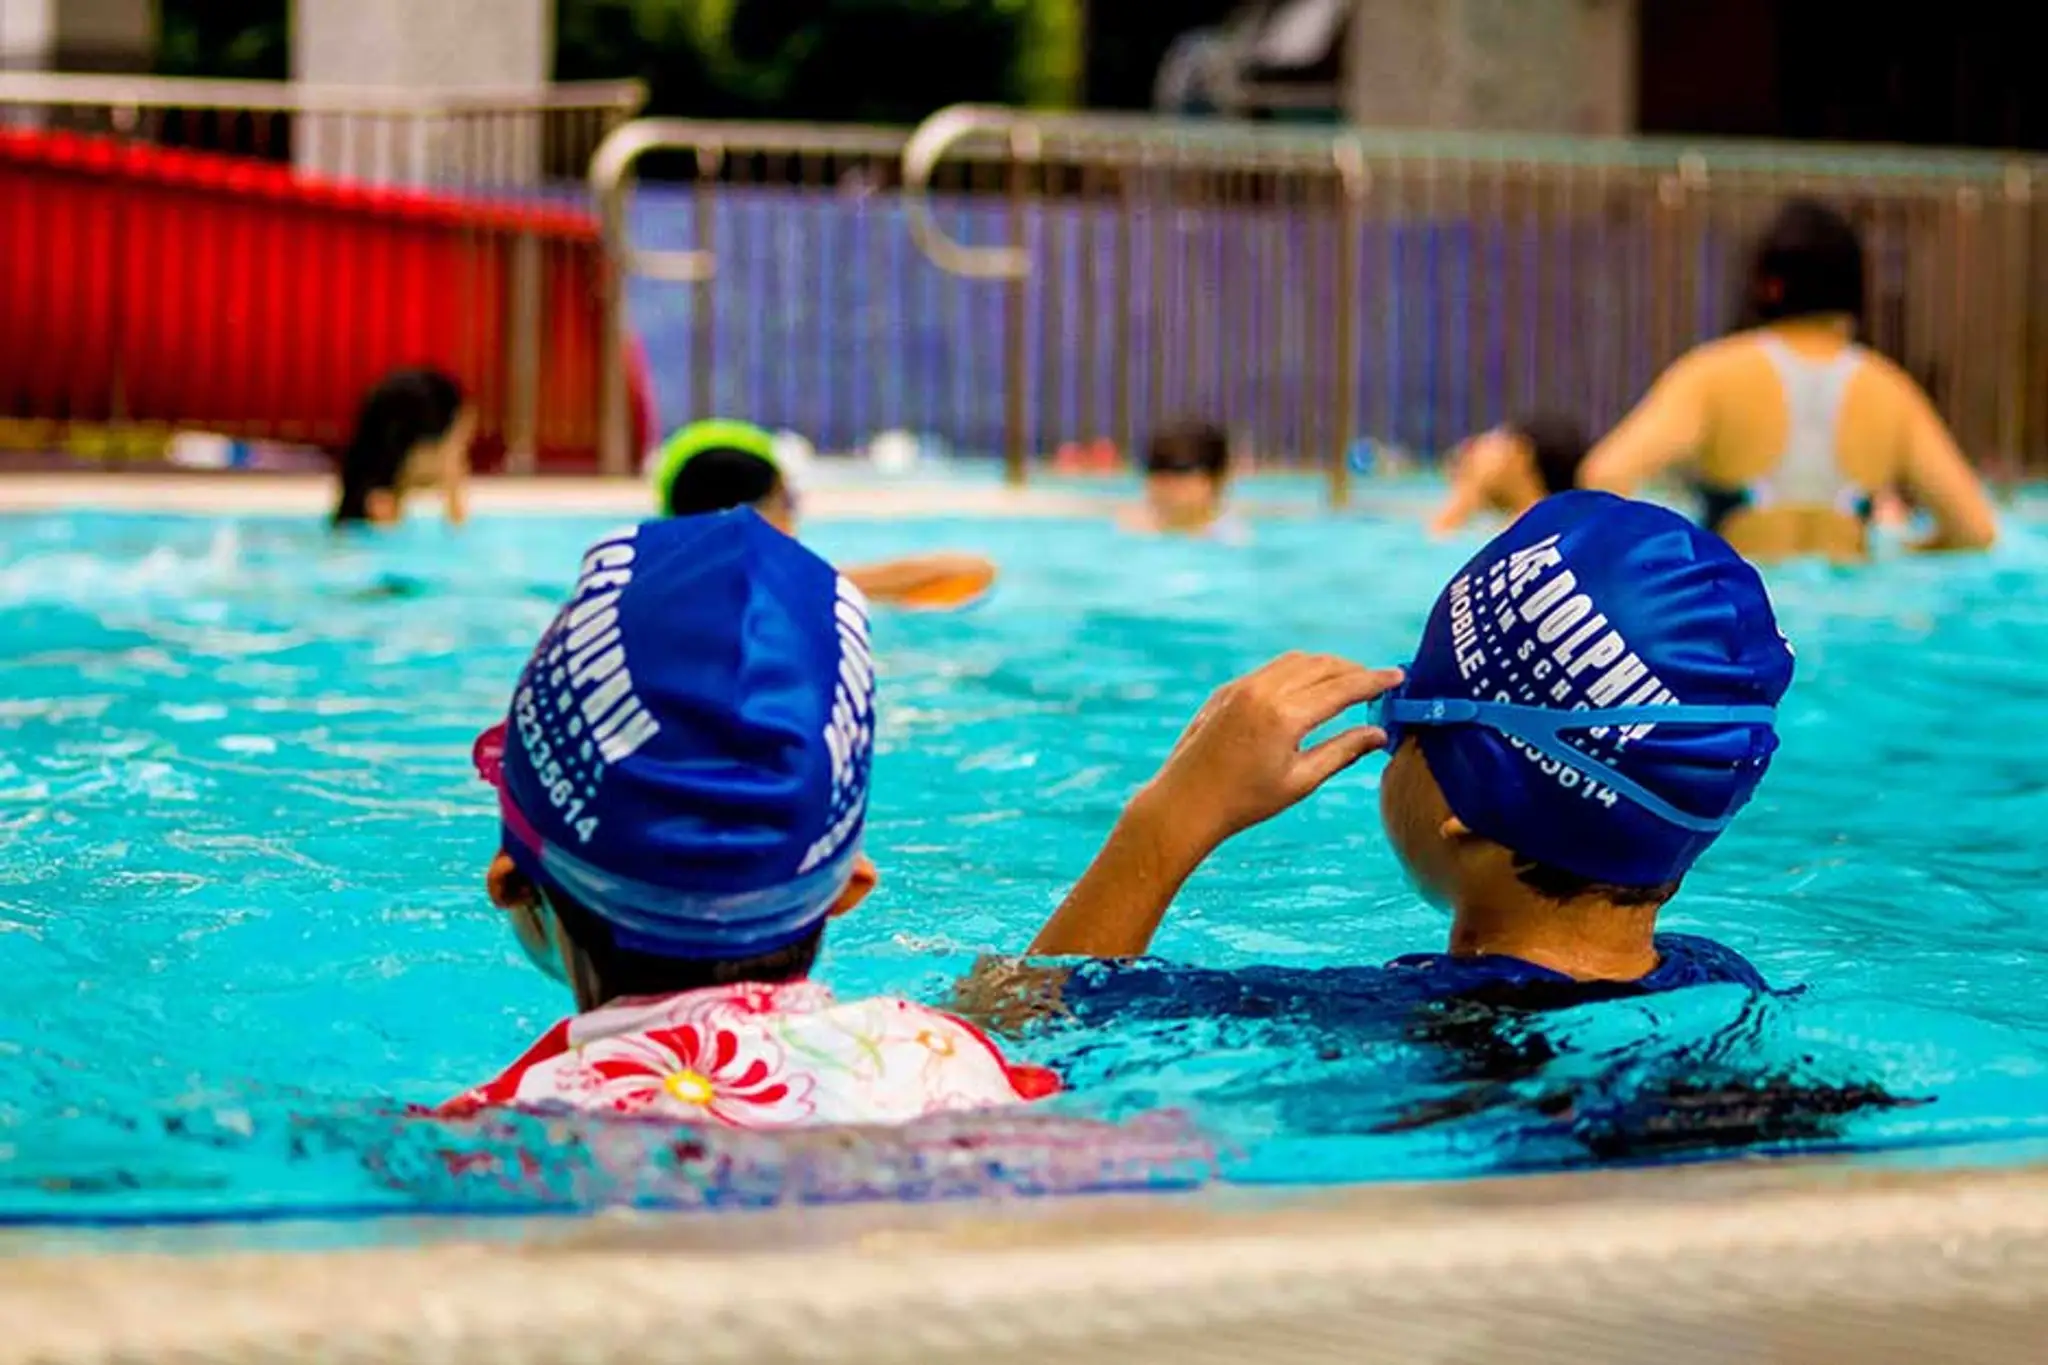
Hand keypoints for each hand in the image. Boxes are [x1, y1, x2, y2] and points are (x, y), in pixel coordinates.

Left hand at [1138, 653, 1402, 851]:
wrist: (1184, 803)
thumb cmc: (1245, 801)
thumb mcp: (1301, 781)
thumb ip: (1343, 751)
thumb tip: (1380, 733)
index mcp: (1284, 716)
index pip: (1342, 687)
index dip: (1375, 681)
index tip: (1399, 677)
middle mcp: (1262, 691)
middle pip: (1321, 665)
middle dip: (1353, 670)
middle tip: (1378, 683)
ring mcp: (1241, 687)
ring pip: (1295, 661)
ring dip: (1326, 666)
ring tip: (1347, 683)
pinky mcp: (1226, 690)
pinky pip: (1271, 669)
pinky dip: (1297, 671)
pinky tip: (1307, 689)